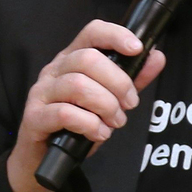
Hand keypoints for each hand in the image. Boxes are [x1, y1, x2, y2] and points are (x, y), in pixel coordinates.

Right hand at [6, 19, 165, 191]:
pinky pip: (64, 114)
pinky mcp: (34, 117)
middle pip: (88, 59)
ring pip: (78, 85)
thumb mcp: (110, 98)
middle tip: (130, 104)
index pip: (92, 32)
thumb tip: (156, 56)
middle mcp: (54, 70)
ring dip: (106, 106)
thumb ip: (133, 78)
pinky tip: (99, 133)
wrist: (44, 158)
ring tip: (115, 122)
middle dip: (119, 83)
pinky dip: (89, 124)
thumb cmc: (78, 123)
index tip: (137, 49)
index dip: (115, 35)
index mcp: (72, 58)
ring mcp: (41, 92)